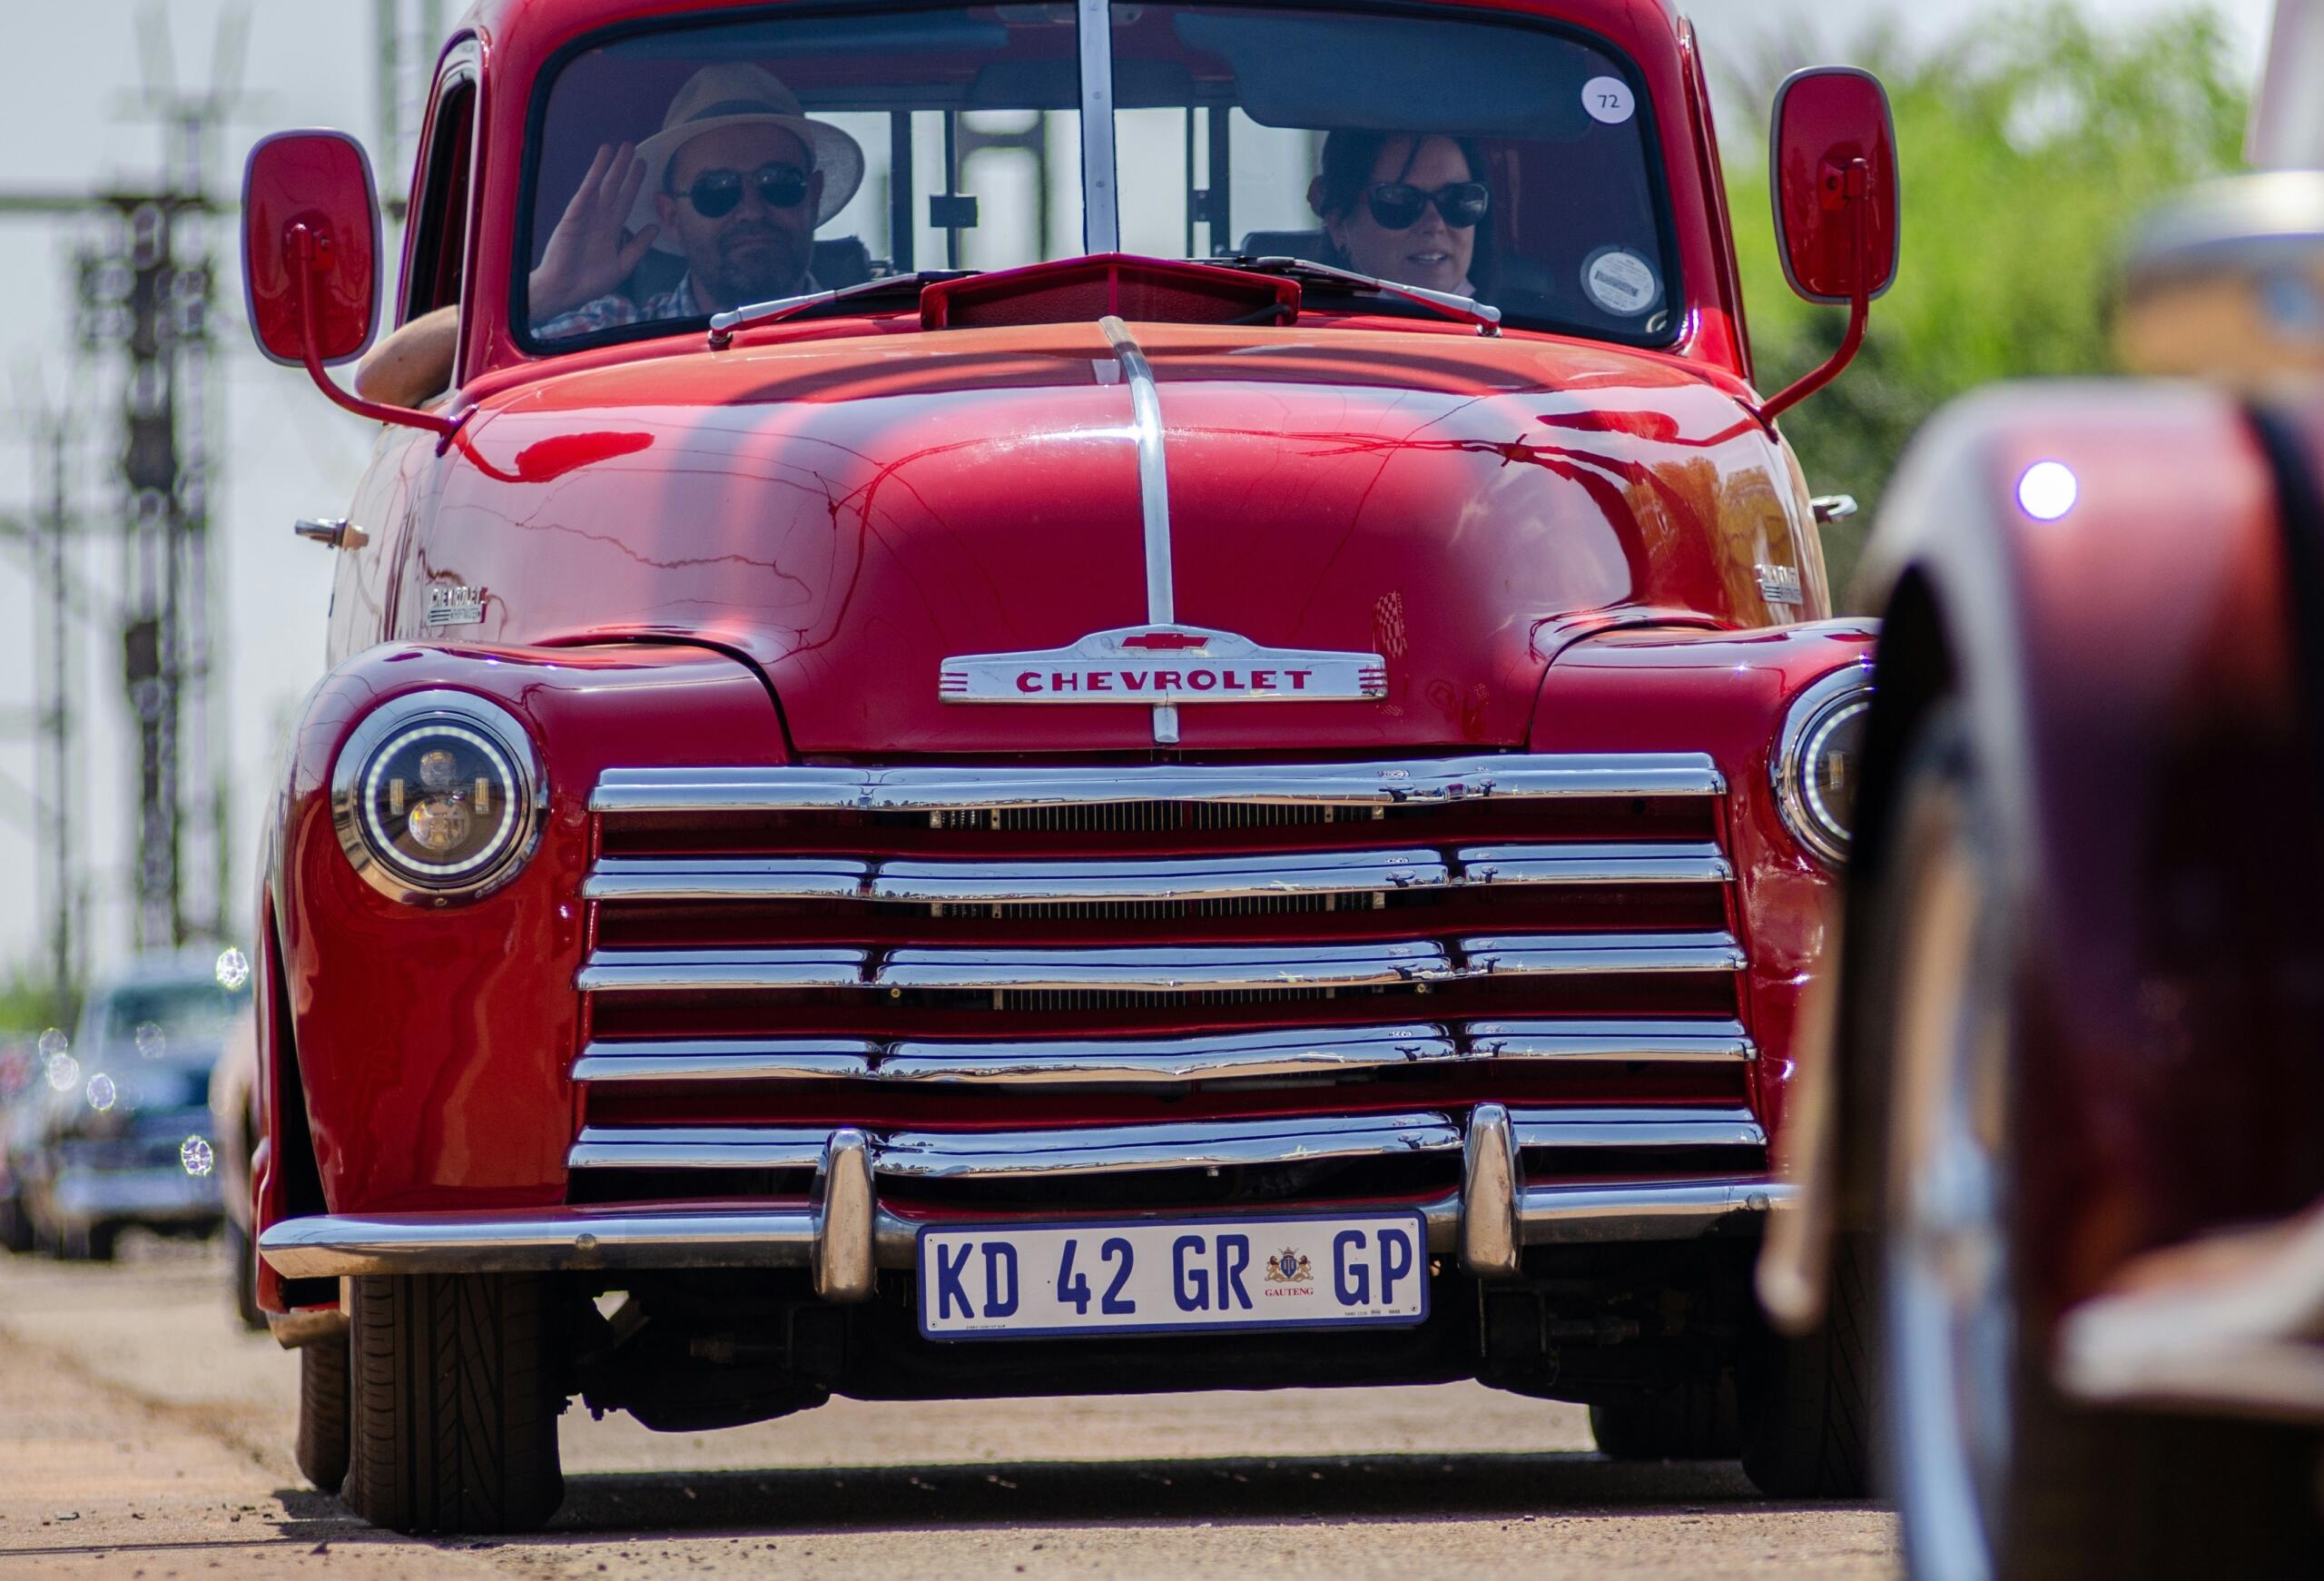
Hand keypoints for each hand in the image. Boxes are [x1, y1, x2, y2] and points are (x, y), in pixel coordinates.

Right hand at [527, 142, 659, 319]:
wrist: (566, 291)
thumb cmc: (590, 282)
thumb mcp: (623, 265)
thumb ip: (638, 246)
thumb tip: (655, 227)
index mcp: (611, 229)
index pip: (626, 200)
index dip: (634, 182)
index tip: (643, 165)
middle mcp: (600, 219)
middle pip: (615, 187)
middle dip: (623, 168)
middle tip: (633, 147)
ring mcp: (586, 216)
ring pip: (600, 185)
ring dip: (608, 166)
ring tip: (616, 146)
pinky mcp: (573, 217)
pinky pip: (585, 194)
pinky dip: (593, 178)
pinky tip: (600, 164)